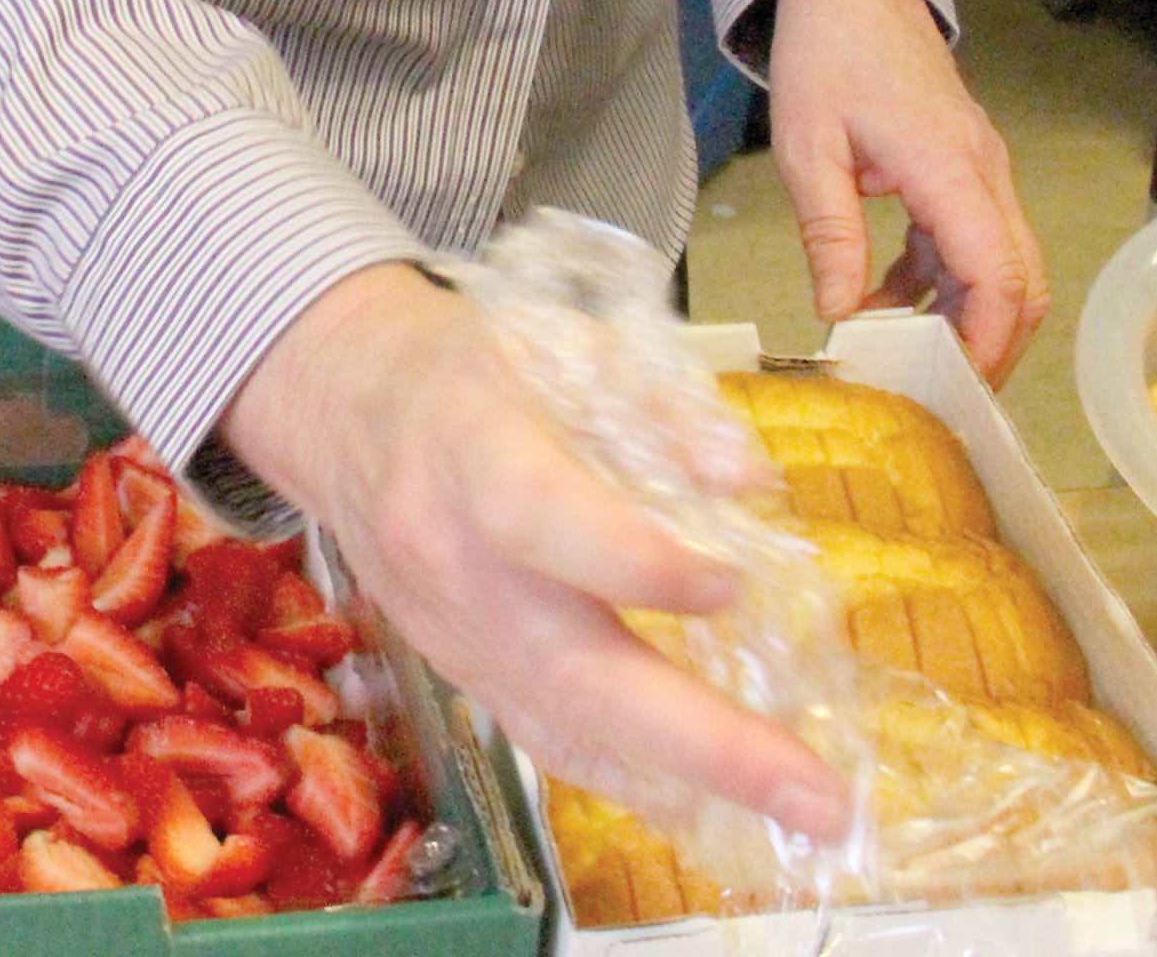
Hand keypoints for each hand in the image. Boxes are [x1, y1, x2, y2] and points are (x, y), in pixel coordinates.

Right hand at [218, 262, 853, 839]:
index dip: (634, 563)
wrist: (342, 410)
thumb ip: (658, 404)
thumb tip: (751, 482)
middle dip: (702, 742)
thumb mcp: (557, 341)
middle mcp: (452, 559)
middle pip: (569, 671)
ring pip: (561, 728)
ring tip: (794, 816)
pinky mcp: (460, 672)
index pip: (539, 520)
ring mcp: (450, 632)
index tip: (730, 584)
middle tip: (814, 792)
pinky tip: (710, 804)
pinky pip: (546, 739)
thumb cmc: (464, 367)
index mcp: (471, 451)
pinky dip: (632, 780)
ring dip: (685, 785)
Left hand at [767, 0, 1048, 388]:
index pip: (998, 273)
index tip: (960, 387)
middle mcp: (981, 173)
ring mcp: (978, 171)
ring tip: (910, 361)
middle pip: (1021, 279)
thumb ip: (830, 234)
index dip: (987, 340)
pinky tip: (889, 302)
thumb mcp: (808, 150)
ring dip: (964, 315)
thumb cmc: (827, 55)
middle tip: (947, 396)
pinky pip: (969, 241)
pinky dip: (940, 281)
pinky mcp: (960, 169)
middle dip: (993, 345)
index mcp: (950, 169)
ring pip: (1001, 264)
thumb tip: (840, 312)